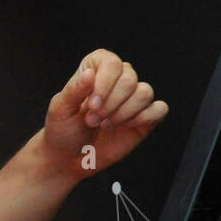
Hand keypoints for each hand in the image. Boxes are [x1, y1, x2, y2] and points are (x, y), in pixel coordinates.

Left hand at [41, 50, 167, 180]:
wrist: (70, 157)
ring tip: (105, 125)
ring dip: (123, 113)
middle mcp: (117, 79)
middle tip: (93, 120)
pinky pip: (159, 109)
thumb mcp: (60, 108)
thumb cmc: (63, 129)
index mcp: (96, 68)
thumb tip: (89, 73)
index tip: (91, 105)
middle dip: (110, 104)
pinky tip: (126, 126)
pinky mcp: (145, 117)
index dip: (104, 84)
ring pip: (145, 93)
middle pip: (130, 79)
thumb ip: (74, 90)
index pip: (112, 63)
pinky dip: (144, 118)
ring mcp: (132, 98)